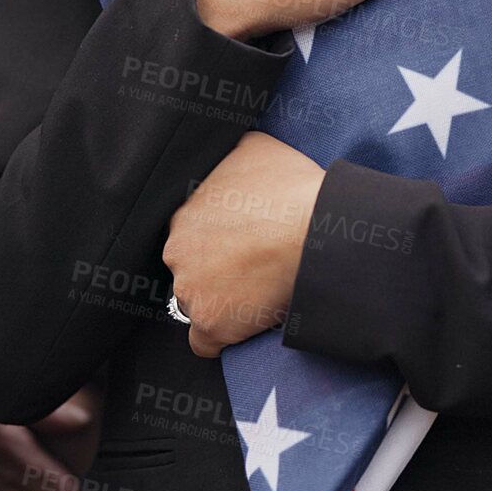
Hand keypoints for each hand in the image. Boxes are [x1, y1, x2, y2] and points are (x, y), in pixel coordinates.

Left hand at [163, 131, 323, 356]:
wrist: (315, 231)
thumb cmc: (292, 188)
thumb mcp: (254, 147)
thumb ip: (229, 155)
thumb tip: (229, 153)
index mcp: (182, 212)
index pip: (190, 236)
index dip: (218, 243)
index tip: (243, 244)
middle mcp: (177, 251)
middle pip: (191, 269)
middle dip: (217, 271)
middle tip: (254, 268)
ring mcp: (191, 289)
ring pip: (197, 303)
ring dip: (221, 303)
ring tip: (259, 295)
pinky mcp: (210, 323)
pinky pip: (204, 343)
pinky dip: (223, 338)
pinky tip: (243, 328)